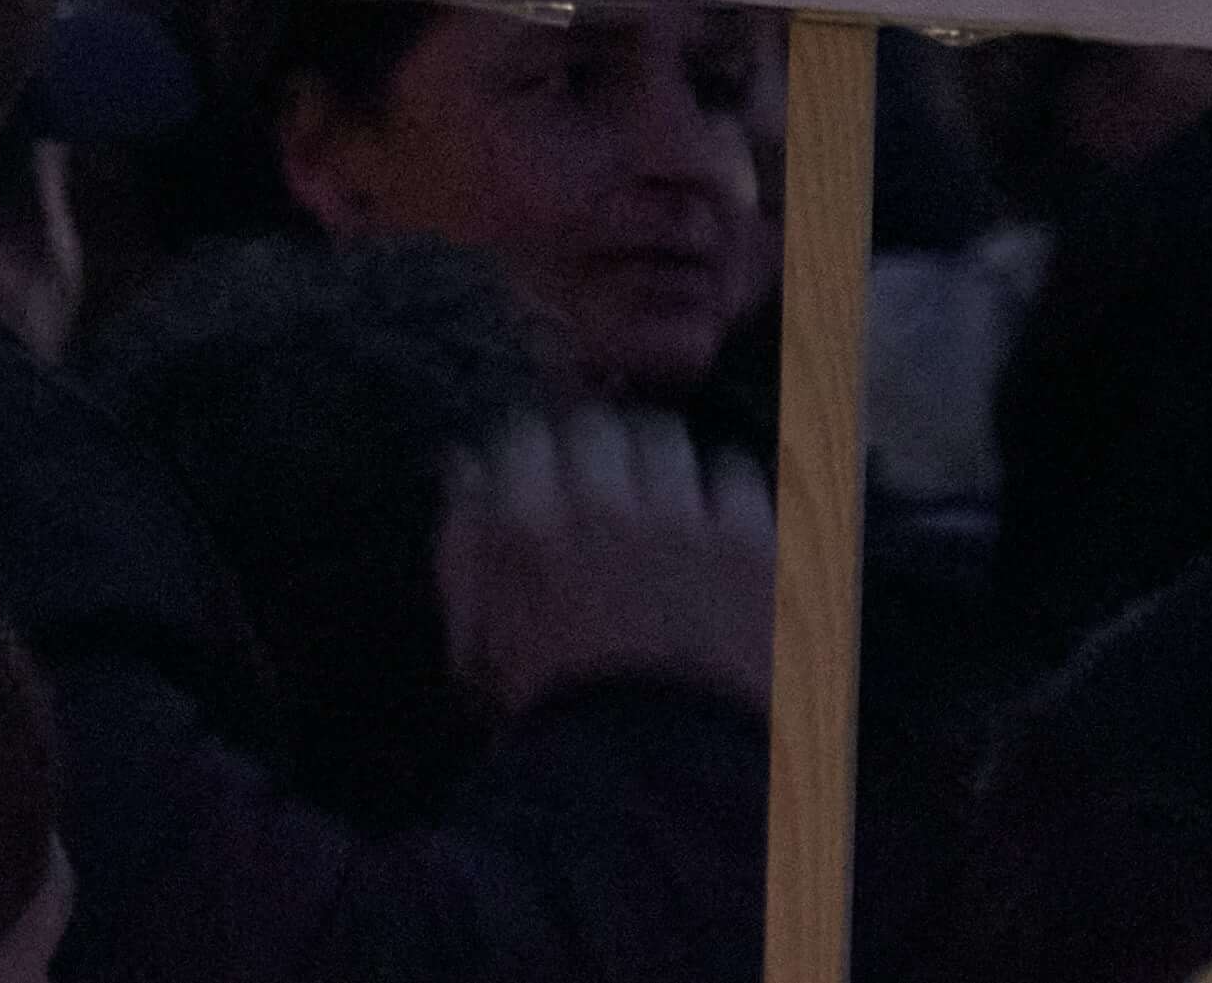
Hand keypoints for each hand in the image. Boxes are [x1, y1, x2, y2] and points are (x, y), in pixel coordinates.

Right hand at [435, 408, 776, 718]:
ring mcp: (680, 521)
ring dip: (659, 467)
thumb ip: (464, 547)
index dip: (535, 454)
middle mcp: (599, 507)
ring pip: (665, 439)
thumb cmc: (554, 726)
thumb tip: (462, 467)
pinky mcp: (749, 544)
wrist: (663, 787)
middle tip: (606, 490)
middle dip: (597, 450)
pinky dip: (724, 494)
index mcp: (523, 531)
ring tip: (664, 509)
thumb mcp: (478, 644)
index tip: (546, 477)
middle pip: (595, 425)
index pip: (522, 434)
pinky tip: (717, 531)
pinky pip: (735, 475)